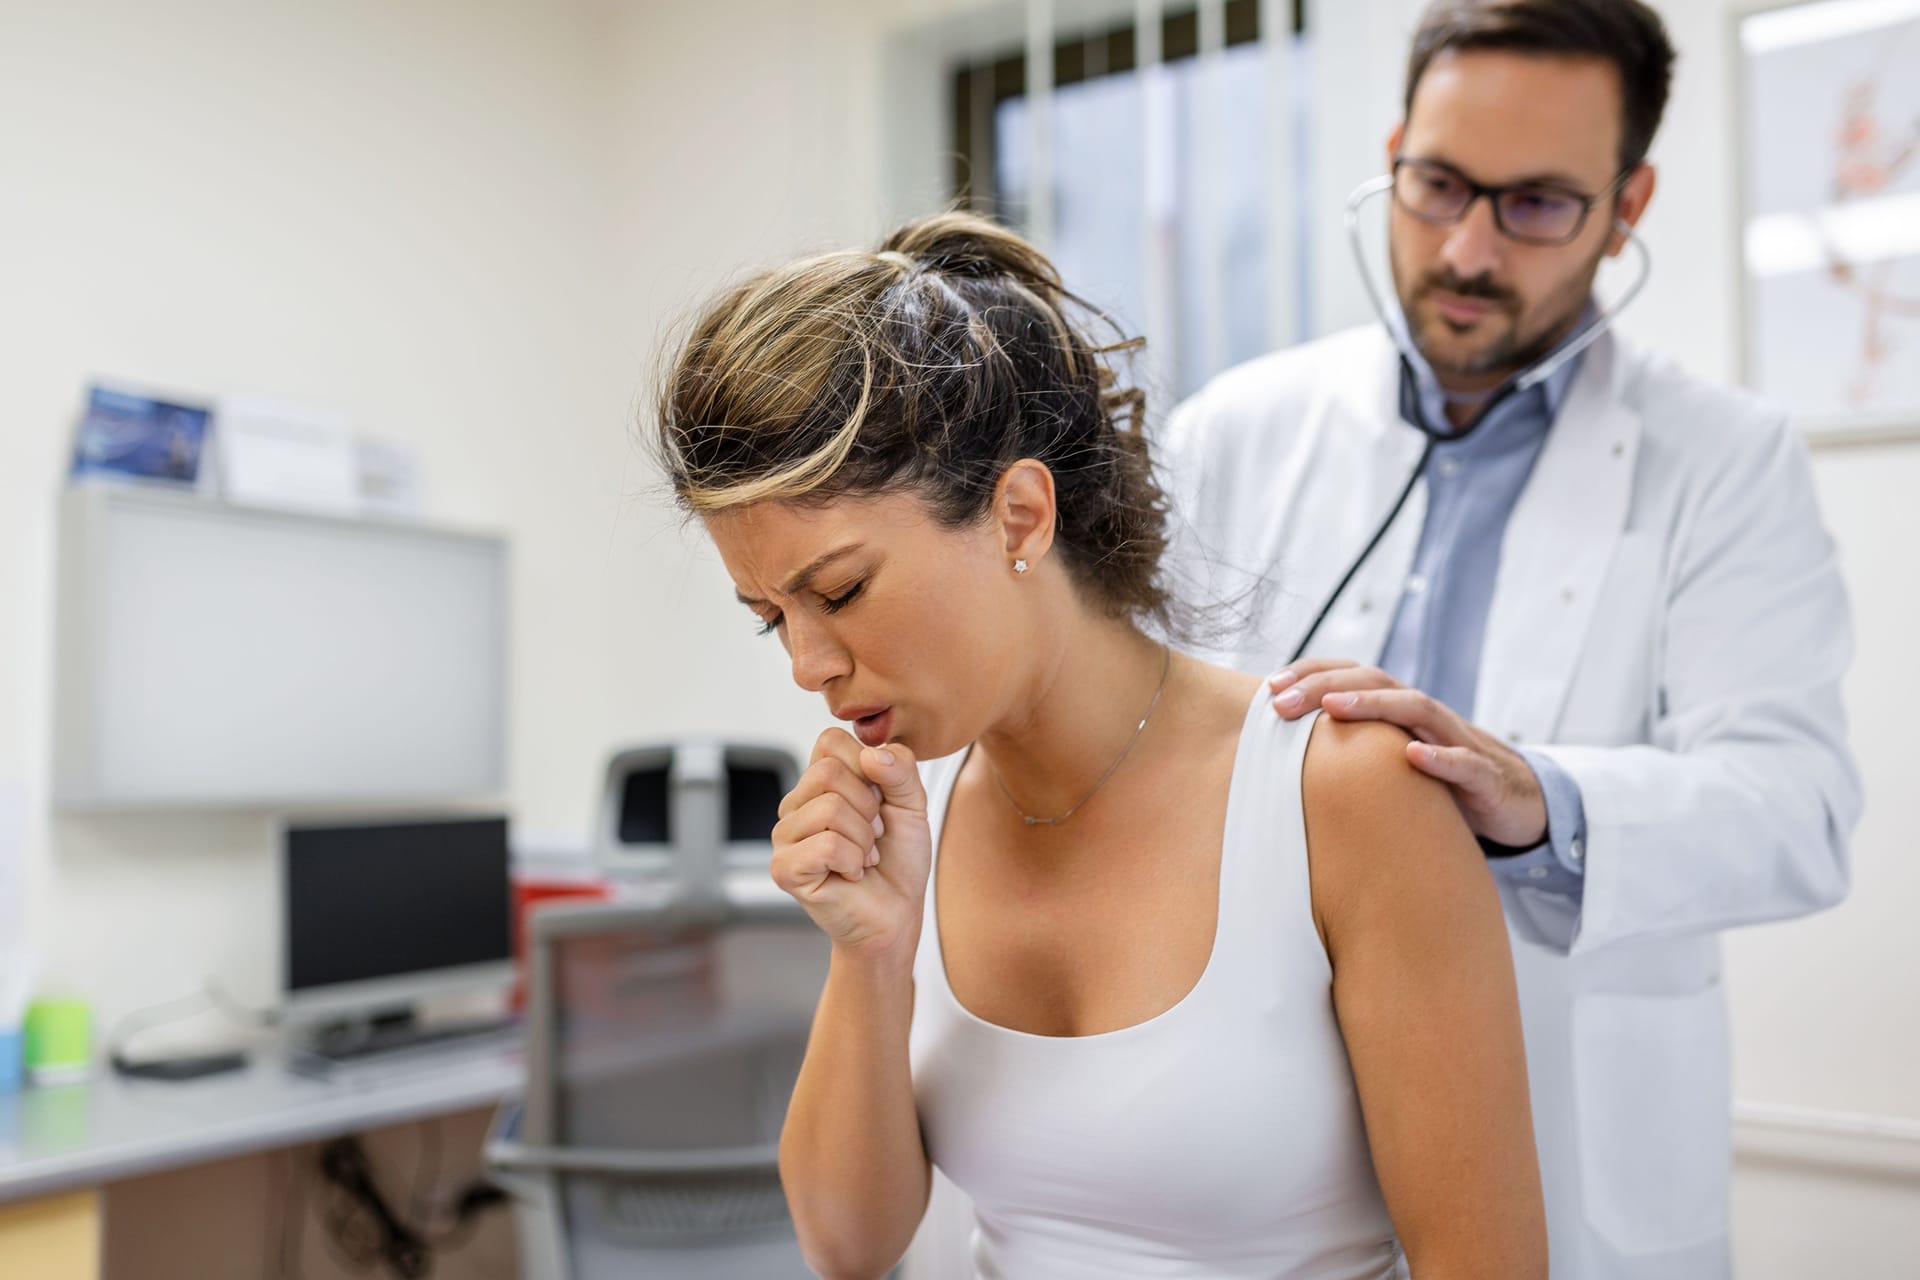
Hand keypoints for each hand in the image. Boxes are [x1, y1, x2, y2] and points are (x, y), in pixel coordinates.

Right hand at [771, 728, 931, 958]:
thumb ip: (901, 769)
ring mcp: (784, 837)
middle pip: (828, 773)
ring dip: (863, 839)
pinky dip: (853, 861)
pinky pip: (826, 845)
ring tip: (863, 857)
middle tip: (872, 835)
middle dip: (867, 808)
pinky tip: (851, 874)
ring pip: (829, 808)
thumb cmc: (898, 859)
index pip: (829, 740)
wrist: (897, 913)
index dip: (866, 766)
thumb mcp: (912, 803)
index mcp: (818, 782)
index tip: (878, 801)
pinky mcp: (784, 869)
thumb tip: (871, 754)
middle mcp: (794, 804)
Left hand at [1270, 659, 1547, 847]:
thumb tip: (1284, 753)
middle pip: (1377, 682)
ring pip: (1418, 709)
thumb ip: (1350, 749)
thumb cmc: (1439, 779)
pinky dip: (1441, 757)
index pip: (1353, 676)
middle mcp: (1426, 716)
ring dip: (1374, 705)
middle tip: (1282, 702)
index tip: (1269, 686)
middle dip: (1327, 686)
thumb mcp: (1391, 760)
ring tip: (1334, 708)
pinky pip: (1464, 762)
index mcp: (1399, 710)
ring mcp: (1457, 741)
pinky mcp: (1484, 776)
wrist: (1514, 801)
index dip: (1313, 674)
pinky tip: (1415, 757)